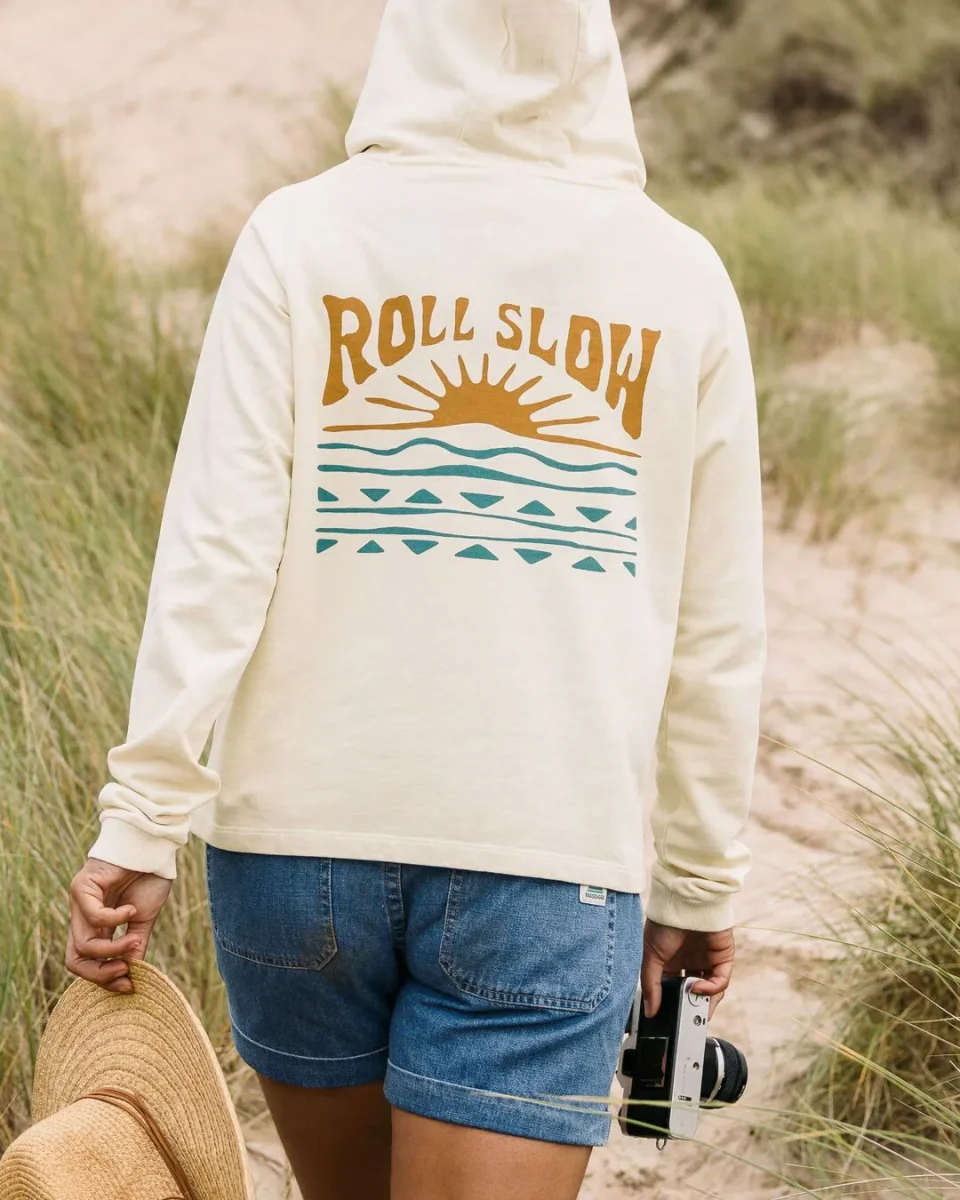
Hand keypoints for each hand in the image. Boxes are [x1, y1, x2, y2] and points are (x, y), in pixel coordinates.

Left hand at [67, 858, 171, 992]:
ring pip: (82, 944)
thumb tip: (132, 976)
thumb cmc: (149, 877)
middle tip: (126, 972)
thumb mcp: (144, 919)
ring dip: (111, 948)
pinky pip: (93, 916)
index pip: (87, 963)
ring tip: (133, 939)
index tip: (130, 984)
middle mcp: (82, 917)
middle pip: (75, 961)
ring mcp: (78, 903)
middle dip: (100, 974)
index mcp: (97, 926)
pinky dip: (114, 919)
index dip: (104, 979)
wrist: (153, 846)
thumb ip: (134, 945)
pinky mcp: (81, 887)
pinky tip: (130, 909)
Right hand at [641, 920, 734, 1020]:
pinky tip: (698, 988)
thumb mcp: (650, 955)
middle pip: (694, 993)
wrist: (683, 902)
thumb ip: (651, 985)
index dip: (673, 1004)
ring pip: (711, 991)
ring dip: (704, 1003)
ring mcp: (708, 960)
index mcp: (672, 962)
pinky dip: (711, 989)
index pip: (674, 989)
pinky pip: (721, 980)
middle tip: (685, 1021)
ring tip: (693, 1010)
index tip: (669, 1020)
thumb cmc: (664, 923)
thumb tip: (650, 1011)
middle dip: (691, 1008)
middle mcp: (691, 962)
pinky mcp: (723, 958)